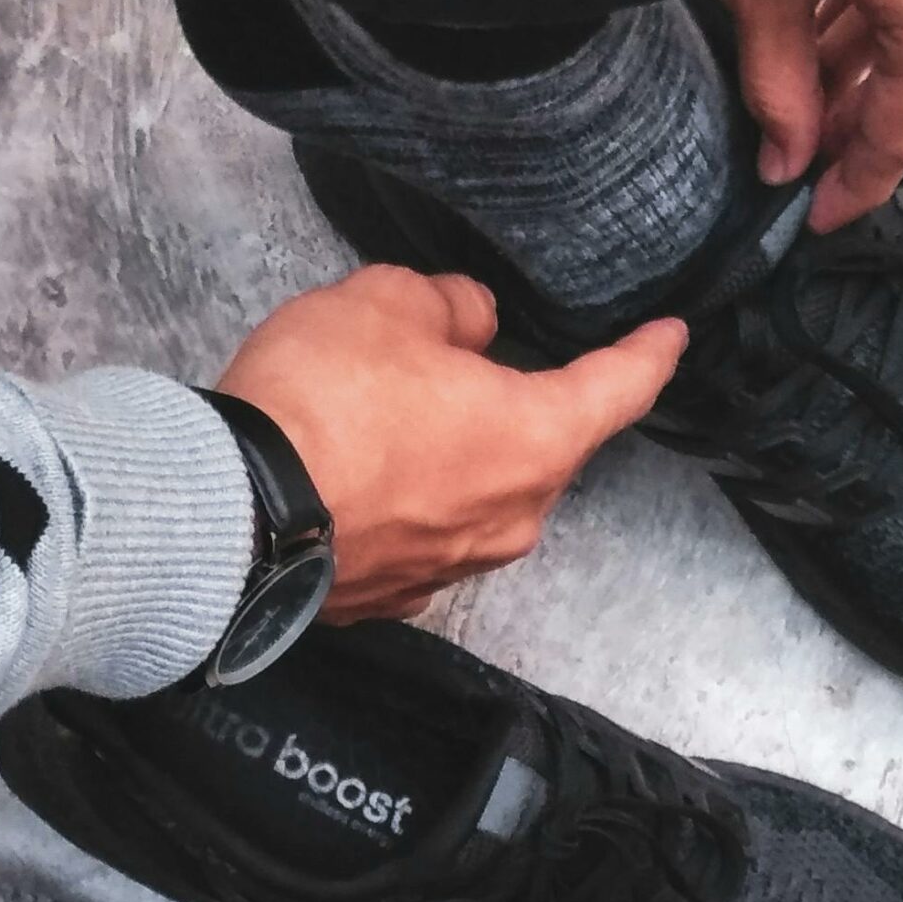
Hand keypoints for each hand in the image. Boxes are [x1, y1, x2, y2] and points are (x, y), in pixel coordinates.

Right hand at [215, 266, 685, 620]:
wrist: (234, 514)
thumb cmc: (322, 401)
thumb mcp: (387, 303)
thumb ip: (450, 306)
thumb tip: (471, 324)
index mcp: (536, 439)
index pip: (619, 388)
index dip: (648, 355)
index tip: (668, 338)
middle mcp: (512, 519)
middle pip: (543, 448)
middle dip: (519, 403)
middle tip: (464, 360)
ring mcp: (453, 568)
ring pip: (482, 497)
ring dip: (457, 457)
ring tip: (393, 417)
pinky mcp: (394, 598)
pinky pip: (424, 536)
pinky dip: (409, 504)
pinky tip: (362, 478)